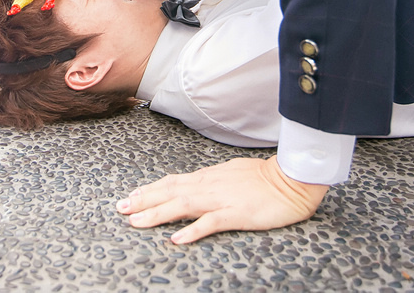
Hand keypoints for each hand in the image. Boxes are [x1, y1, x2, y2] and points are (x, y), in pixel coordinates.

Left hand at [116, 156, 328, 243]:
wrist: (292, 179)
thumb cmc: (266, 178)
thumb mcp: (232, 174)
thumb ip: (212, 180)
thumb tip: (195, 185)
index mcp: (209, 177)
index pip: (172, 182)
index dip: (150, 190)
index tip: (131, 197)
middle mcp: (210, 185)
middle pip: (170, 191)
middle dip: (143, 200)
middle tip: (121, 209)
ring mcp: (222, 199)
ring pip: (182, 205)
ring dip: (157, 213)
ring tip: (136, 222)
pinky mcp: (236, 214)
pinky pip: (210, 223)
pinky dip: (192, 230)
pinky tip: (176, 239)